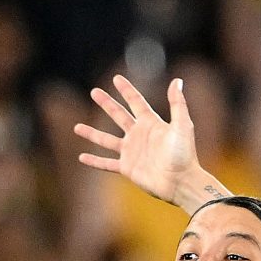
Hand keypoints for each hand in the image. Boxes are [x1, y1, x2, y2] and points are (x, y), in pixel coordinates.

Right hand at [74, 75, 214, 206]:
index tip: (116, 78)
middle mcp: (139, 135)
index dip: (126, 90)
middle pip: (118, 115)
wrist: (182, 182)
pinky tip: (81, 157)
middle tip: (94, 92)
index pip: (136, 102)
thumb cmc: (185, 154)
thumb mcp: (182, 125)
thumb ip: (178, 103)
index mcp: (151, 123)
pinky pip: (107, 164)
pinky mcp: (127, 168)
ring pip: (106, 140)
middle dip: (106, 104)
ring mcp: (131, 152)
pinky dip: (94, 161)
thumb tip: (177, 80)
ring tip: (76, 128)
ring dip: (92, 133)